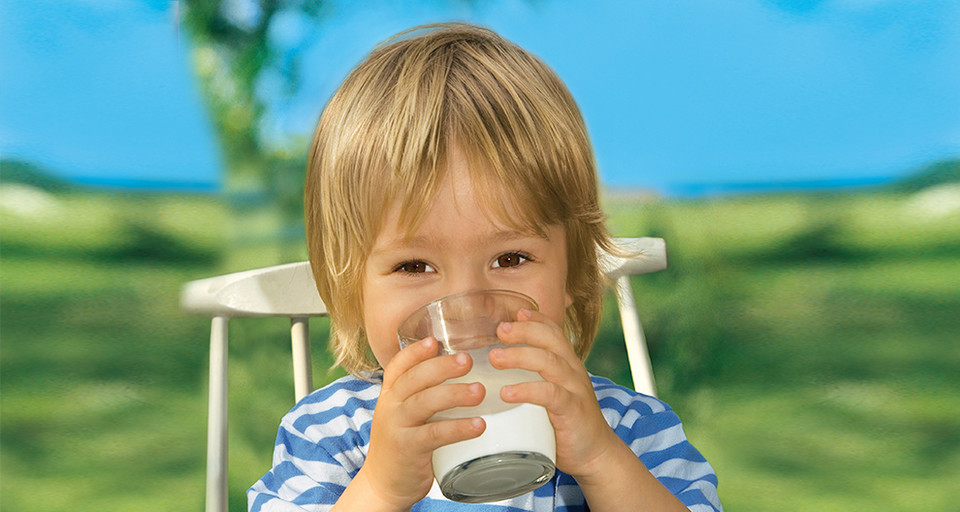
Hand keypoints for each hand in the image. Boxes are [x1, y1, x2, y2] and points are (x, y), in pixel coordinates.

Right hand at [354, 337, 485, 510]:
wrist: (383, 484)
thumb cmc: (403, 443)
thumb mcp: (404, 413)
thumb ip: (424, 393)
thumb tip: (463, 369)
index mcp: (390, 393)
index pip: (399, 365)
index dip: (416, 351)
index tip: (435, 341)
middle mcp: (390, 406)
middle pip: (414, 378)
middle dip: (442, 366)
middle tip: (468, 361)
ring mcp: (397, 427)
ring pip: (424, 402)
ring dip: (454, 394)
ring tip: (480, 391)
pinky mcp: (408, 449)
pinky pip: (434, 434)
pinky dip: (458, 428)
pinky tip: (479, 425)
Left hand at [490, 309, 619, 481]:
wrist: (594, 454)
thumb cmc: (564, 422)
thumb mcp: (550, 393)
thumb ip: (533, 378)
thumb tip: (496, 368)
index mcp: (567, 364)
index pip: (554, 332)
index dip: (535, 319)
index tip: (514, 313)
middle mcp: (573, 371)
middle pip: (550, 340)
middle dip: (524, 331)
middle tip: (499, 330)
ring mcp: (574, 389)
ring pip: (549, 362)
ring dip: (520, 356)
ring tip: (494, 358)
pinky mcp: (572, 411)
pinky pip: (550, 394)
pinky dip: (527, 391)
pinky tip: (507, 393)